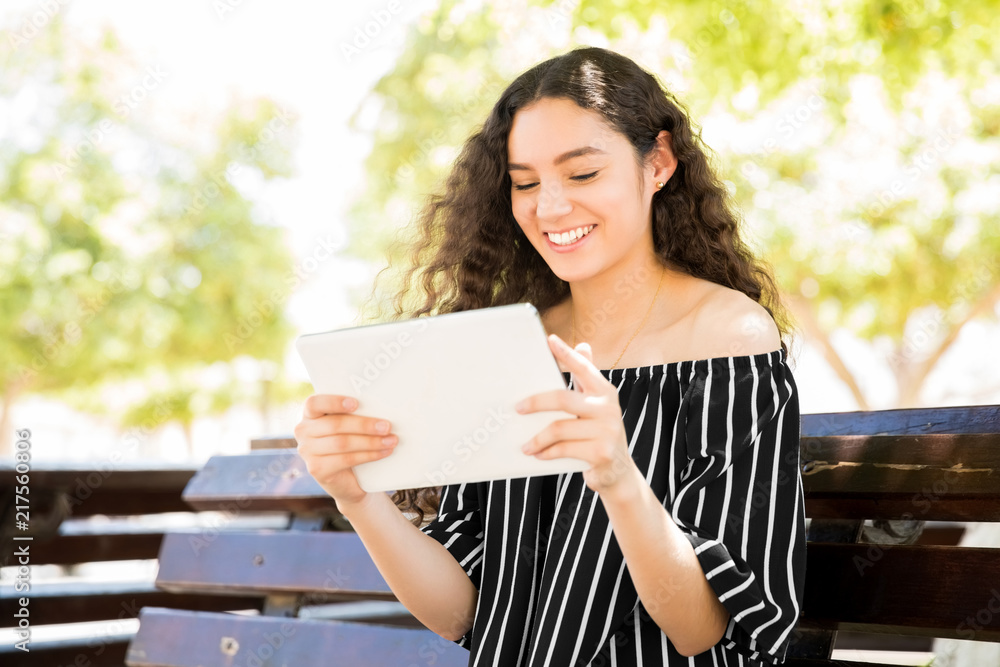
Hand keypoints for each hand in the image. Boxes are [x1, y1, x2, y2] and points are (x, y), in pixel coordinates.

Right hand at [294, 394, 398, 508]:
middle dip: (364, 425)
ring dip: (371, 441)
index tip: (356, 403)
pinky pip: (346, 459)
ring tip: (390, 440)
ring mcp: (307, 452)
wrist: (348, 479)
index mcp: (310, 414)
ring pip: (342, 443)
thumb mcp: (349, 426)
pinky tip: (384, 452)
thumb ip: (355, 414)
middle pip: (335, 424)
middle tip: (386, 426)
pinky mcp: (317, 469)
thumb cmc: (350, 443)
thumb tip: (379, 406)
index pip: (314, 403)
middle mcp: (303, 431)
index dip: (334, 402)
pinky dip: (369, 455)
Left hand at [516, 334, 640, 499]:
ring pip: (559, 428)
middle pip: (562, 399)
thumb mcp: (596, 405)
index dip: (567, 353)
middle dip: (536, 402)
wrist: (618, 471)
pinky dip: (547, 452)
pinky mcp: (602, 452)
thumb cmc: (599, 433)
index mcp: (605, 392)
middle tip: (518, 408)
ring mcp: (607, 430)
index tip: (550, 340)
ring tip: (525, 446)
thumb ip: (586, 378)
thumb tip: (583, 345)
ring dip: (538, 438)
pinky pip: (564, 449)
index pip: (583, 368)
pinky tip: (538, 455)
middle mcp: (609, 407)